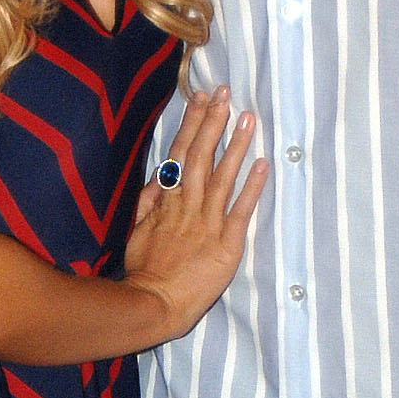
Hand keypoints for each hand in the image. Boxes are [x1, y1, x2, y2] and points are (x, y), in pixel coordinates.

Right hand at [124, 88, 267, 339]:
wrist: (153, 304)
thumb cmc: (144, 270)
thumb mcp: (136, 231)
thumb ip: (147, 202)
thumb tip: (158, 176)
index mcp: (165, 202)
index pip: (179, 154)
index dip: (192, 124)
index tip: (202, 97)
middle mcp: (186, 206)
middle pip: (200, 157)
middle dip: (213, 122)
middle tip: (226, 93)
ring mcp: (207, 223)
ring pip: (222, 176)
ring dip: (235, 145)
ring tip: (248, 118)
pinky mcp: (225, 245)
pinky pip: (240, 210)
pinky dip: (252, 187)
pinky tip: (263, 163)